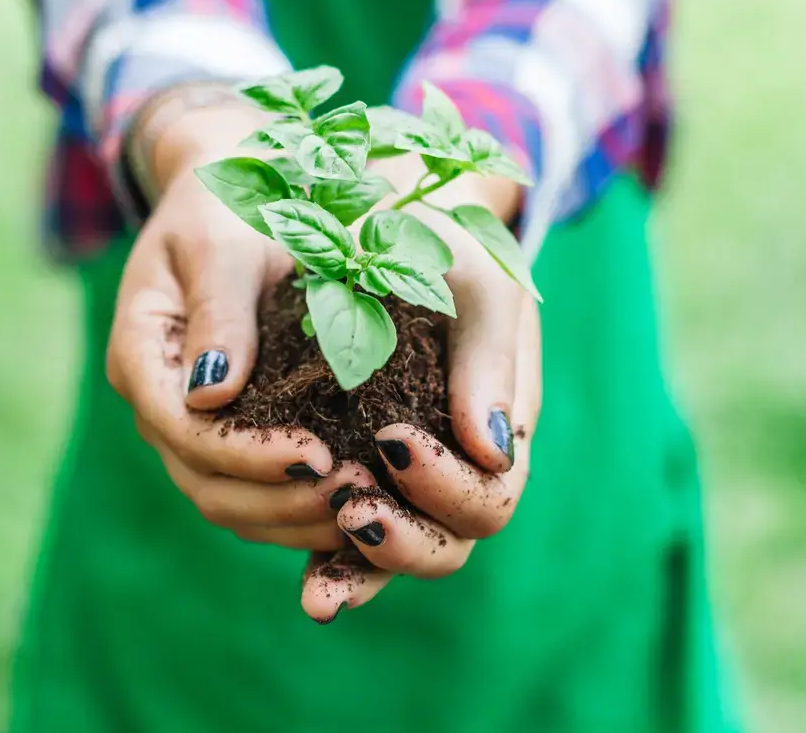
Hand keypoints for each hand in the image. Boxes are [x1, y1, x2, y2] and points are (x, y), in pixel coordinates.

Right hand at [107, 92, 376, 549]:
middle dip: (276, 498)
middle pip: (202, 479)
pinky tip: (352, 502)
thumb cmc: (228, 205)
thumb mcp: (223, 243)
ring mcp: (188, 418)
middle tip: (353, 495)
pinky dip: (295, 505)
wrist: (234, 195)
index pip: (184, 428)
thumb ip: (218, 311)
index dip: (248, 454)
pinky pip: (251, 486)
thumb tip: (210, 394)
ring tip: (361, 509)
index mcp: (142, 351)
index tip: (320, 455)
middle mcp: (159, 397)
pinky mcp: (227, 425)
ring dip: (289, 515)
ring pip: (226, 498)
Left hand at [302, 158, 541, 621]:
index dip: (448, 487)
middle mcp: (457, 458)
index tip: (392, 442)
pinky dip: (334, 560)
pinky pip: (353, 529)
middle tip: (352, 509)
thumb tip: (491, 448)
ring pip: (400, 548)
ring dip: (362, 570)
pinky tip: (307, 582)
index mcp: (498, 419)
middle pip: (450, 540)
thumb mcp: (474, 278)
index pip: (491, 491)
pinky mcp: (361, 465)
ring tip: (318, 587)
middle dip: (405, 539)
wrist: (387, 219)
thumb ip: (490, 356)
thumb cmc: (439, 242)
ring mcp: (409, 469)